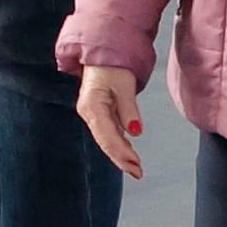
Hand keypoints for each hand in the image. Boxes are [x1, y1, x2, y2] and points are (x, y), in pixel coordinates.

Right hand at [75, 63, 148, 181]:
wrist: (102, 53)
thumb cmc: (113, 65)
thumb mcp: (124, 84)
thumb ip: (129, 109)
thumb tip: (136, 131)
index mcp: (92, 105)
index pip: (107, 135)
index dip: (121, 152)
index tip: (136, 165)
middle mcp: (88, 112)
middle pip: (105, 141)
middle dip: (121, 159)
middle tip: (138, 173)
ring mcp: (92, 113)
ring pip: (106, 139)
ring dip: (120, 154)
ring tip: (135, 168)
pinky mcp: (98, 113)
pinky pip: (107, 133)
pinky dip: (118, 144)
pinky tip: (128, 153)